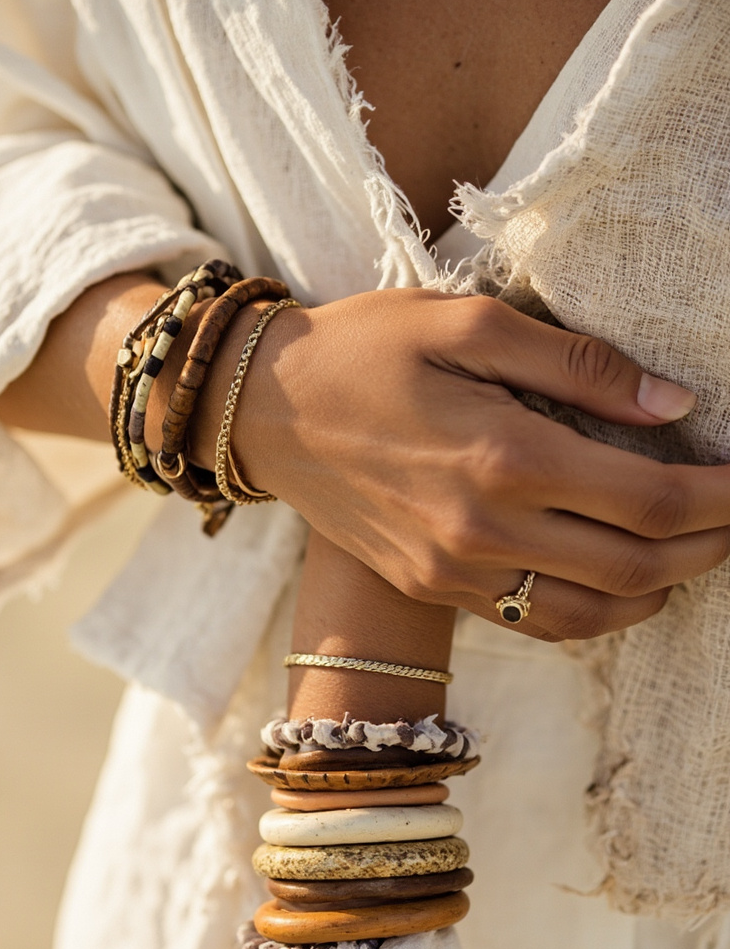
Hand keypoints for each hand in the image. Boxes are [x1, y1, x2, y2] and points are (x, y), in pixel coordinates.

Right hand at [192, 288, 729, 640]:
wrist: (265, 412)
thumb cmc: (363, 350)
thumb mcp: (468, 323)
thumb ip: (579, 365)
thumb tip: (674, 406)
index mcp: (504, 456)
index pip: (650, 500)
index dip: (723, 497)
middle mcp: (484, 530)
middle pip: (638, 566)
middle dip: (710, 546)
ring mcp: (455, 572)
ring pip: (594, 614)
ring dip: (662, 590)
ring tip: (694, 552)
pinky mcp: (433, 589)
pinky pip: (537, 624)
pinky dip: (597, 616)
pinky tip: (621, 586)